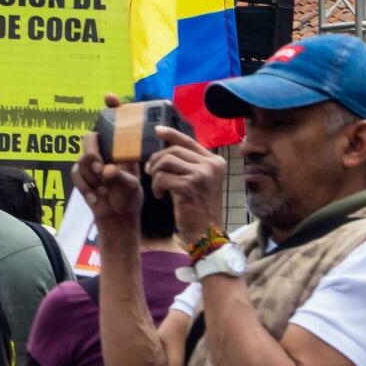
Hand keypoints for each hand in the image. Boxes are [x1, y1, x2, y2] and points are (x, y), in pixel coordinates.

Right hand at [72, 96, 141, 227]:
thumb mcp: (131, 186)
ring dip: (92, 176)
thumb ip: (119, 176)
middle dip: (93, 151)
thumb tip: (107, 170)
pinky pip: (77, 174)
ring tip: (104, 190)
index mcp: (121, 147)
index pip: (116, 122)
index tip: (109, 97)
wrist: (118, 217)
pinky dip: (86, 187)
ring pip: (83, 158)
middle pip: (90, 137)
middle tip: (101, 167)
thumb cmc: (129, 196)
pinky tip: (95, 198)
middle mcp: (105, 150)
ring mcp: (91, 162)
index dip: (112, 107)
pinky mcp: (82, 174)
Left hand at [145, 125, 226, 245]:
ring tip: (157, 186)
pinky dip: (156, 186)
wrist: (207, 234)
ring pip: (166, 161)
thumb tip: (167, 147)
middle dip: (157, 159)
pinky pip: (162, 177)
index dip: (171, 134)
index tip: (157, 131)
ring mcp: (201, 175)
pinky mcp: (189, 186)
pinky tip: (160, 196)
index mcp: (215, 162)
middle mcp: (211, 165)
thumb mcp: (200, 182)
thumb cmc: (200, 209)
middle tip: (150, 172)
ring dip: (155, 173)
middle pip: (174, 150)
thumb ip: (190, 164)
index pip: (189, 141)